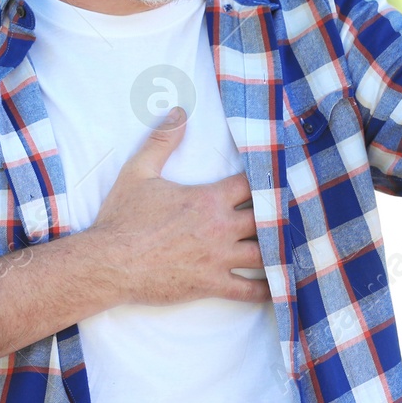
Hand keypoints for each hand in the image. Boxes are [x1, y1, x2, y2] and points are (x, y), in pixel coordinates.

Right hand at [81, 107, 270, 305]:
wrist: (109, 263)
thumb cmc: (123, 218)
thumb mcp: (139, 171)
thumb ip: (162, 140)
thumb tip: (179, 112)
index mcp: (208, 198)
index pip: (251, 184)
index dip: (264, 180)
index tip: (275, 179)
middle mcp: (220, 227)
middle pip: (265, 217)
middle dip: (276, 213)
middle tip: (289, 212)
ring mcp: (218, 258)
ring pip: (264, 253)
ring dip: (278, 248)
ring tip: (292, 246)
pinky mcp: (211, 284)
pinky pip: (248, 290)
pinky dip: (267, 289)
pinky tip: (280, 286)